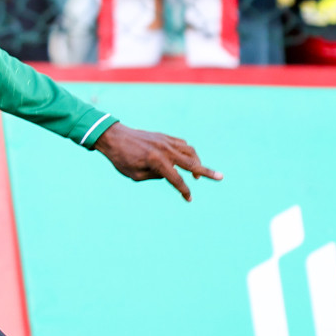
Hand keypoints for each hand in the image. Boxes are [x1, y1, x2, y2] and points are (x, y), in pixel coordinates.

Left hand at [94, 122, 221, 201]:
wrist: (115, 137)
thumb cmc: (122, 159)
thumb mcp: (136, 175)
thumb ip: (156, 177)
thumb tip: (170, 174)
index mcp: (156, 161)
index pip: (176, 179)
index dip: (184, 191)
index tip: (189, 199)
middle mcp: (164, 150)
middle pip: (192, 162)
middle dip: (207, 172)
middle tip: (220, 177)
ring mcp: (166, 141)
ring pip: (190, 151)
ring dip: (197, 162)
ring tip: (198, 174)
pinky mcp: (164, 136)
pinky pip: (182, 144)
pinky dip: (187, 152)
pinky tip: (186, 160)